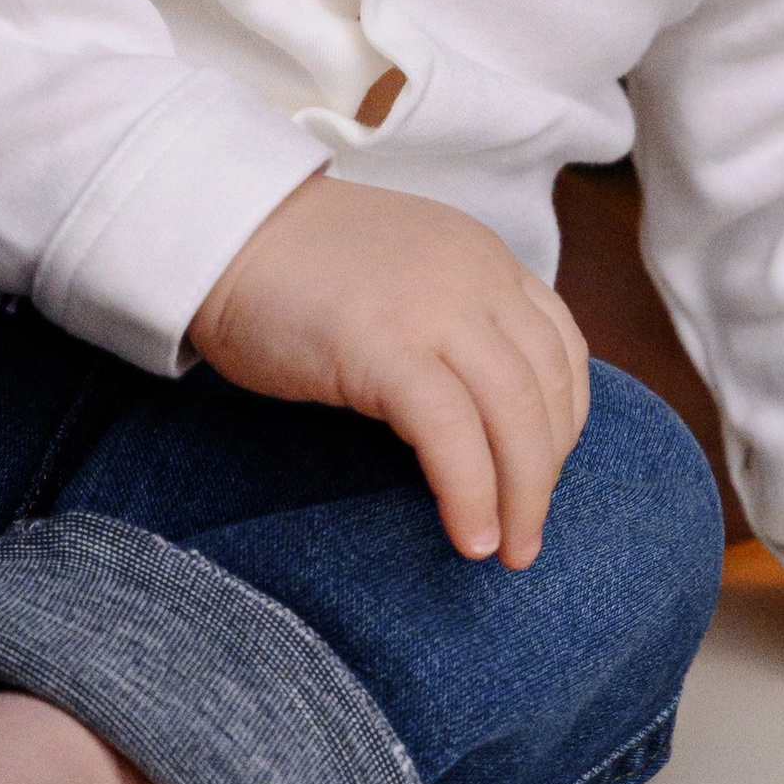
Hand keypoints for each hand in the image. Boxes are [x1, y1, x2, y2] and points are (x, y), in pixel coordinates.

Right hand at [192, 177, 588, 567]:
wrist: (219, 233)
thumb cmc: (293, 269)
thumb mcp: (400, 278)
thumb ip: (447, 322)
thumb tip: (478, 416)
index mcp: (481, 258)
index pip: (560, 345)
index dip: (564, 420)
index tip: (541, 472)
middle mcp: (474, 277)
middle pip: (548, 387)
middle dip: (547, 473)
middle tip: (527, 536)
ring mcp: (432, 308)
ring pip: (514, 413)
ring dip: (522, 494)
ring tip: (507, 550)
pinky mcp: (383, 346)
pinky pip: (451, 432)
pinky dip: (470, 491)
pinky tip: (467, 536)